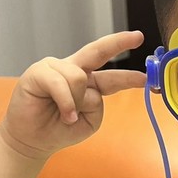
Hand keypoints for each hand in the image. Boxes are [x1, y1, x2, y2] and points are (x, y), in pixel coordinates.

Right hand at [0, 31, 145, 159]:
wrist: (32, 140)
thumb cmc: (59, 129)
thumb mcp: (89, 122)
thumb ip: (97, 104)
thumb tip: (89, 88)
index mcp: (88, 83)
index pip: (111, 76)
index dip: (128, 77)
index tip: (145, 77)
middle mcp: (73, 70)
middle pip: (98, 51)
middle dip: (118, 42)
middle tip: (137, 36)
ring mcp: (55, 68)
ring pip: (79, 77)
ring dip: (76, 102)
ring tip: (67, 116)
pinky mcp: (38, 72)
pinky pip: (61, 84)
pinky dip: (66, 103)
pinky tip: (64, 115)